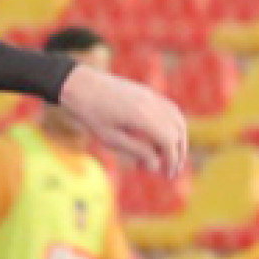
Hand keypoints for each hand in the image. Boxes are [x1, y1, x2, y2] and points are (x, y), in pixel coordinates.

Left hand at [60, 63, 189, 176]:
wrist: (79, 84)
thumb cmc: (91, 114)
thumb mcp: (110, 138)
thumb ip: (137, 151)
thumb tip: (156, 166)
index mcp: (142, 116)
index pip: (169, 141)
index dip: (171, 160)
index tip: (167, 175)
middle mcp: (152, 104)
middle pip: (177, 132)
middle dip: (177, 154)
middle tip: (170, 172)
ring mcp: (152, 96)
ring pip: (177, 120)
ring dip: (179, 140)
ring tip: (169, 157)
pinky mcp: (148, 93)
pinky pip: (170, 110)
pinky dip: (173, 126)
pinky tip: (163, 139)